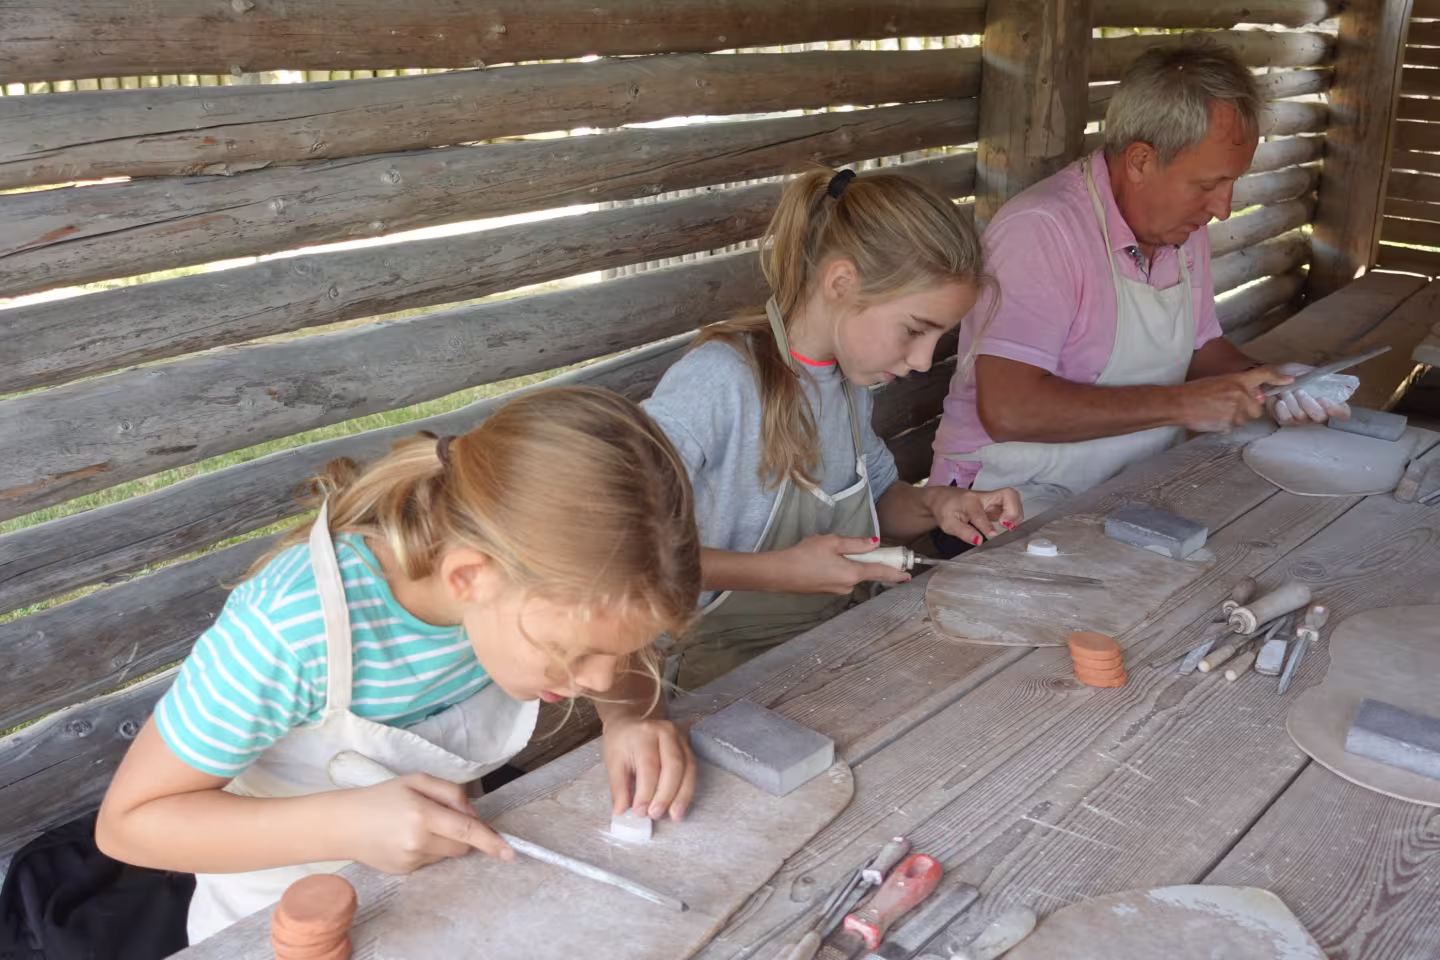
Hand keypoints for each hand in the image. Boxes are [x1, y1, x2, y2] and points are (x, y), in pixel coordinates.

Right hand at [336, 773, 511, 873]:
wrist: (343, 824)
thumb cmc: (382, 796)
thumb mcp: (416, 780)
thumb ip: (450, 792)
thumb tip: (472, 812)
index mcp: (423, 814)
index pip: (466, 831)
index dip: (491, 842)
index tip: (510, 852)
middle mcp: (418, 841)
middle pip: (462, 845)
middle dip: (462, 834)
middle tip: (441, 816)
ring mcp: (410, 860)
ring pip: (447, 854)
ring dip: (444, 841)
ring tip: (418, 825)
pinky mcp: (404, 872)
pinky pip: (430, 861)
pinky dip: (428, 849)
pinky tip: (406, 838)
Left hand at [602, 714, 696, 821]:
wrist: (630, 721)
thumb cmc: (620, 743)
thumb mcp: (612, 762)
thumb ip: (618, 787)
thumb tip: (622, 811)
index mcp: (644, 734)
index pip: (649, 766)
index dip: (646, 792)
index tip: (639, 812)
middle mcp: (666, 732)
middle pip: (673, 766)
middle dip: (666, 795)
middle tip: (655, 814)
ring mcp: (680, 738)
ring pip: (688, 769)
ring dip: (682, 795)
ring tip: (674, 815)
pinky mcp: (688, 746)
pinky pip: (692, 769)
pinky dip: (687, 790)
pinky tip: (680, 806)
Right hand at [773, 534, 909, 593]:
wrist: (779, 573)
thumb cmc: (805, 555)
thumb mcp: (832, 542)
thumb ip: (855, 543)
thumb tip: (874, 543)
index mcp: (853, 574)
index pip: (880, 572)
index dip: (895, 573)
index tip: (907, 576)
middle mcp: (847, 586)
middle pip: (863, 571)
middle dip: (859, 558)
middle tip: (842, 545)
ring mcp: (835, 590)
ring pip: (849, 573)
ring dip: (843, 561)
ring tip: (821, 549)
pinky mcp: (824, 590)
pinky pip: (837, 576)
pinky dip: (834, 567)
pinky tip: (816, 558)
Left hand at [922, 486, 1022, 545]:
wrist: (942, 498)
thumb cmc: (945, 510)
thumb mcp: (948, 524)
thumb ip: (964, 533)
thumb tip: (979, 541)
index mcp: (969, 502)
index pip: (981, 513)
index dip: (987, 525)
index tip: (993, 536)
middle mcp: (984, 498)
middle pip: (1008, 495)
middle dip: (1013, 511)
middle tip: (1007, 526)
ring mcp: (992, 500)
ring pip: (1013, 499)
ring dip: (1016, 514)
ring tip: (1009, 527)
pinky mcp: (996, 504)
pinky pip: (1012, 506)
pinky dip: (1015, 516)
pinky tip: (1009, 526)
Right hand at [1177, 367, 1289, 432]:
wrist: (1178, 403)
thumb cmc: (1194, 392)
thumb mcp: (1218, 382)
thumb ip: (1238, 388)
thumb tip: (1255, 397)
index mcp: (1237, 379)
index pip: (1263, 375)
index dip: (1278, 377)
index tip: (1289, 380)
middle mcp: (1240, 393)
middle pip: (1257, 408)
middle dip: (1248, 410)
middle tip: (1229, 407)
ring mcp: (1236, 409)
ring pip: (1246, 419)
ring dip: (1235, 418)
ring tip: (1216, 412)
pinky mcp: (1230, 422)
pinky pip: (1234, 427)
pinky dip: (1225, 425)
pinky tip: (1212, 419)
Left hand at [1266, 362, 1358, 425]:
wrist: (1271, 378)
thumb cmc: (1294, 376)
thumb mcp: (1309, 371)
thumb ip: (1322, 376)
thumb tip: (1338, 382)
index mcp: (1329, 401)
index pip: (1342, 413)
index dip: (1336, 409)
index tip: (1323, 398)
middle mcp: (1317, 413)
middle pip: (1320, 417)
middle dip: (1309, 403)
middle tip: (1300, 392)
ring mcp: (1302, 419)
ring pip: (1301, 417)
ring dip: (1292, 401)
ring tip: (1286, 391)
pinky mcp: (1286, 420)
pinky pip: (1286, 418)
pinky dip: (1281, 407)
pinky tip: (1279, 400)